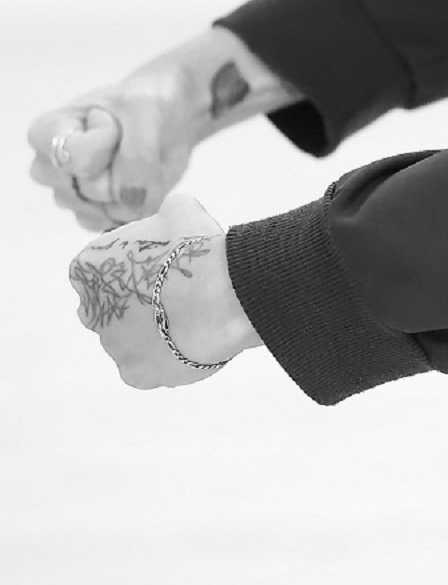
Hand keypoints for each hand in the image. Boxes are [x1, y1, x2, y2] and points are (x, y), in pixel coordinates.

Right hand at [29, 26, 300, 231]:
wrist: (179, 109)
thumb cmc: (159, 99)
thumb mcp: (149, 117)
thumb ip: (133, 159)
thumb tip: (129, 203)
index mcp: (51, 128)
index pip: (59, 157)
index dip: (94, 152)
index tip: (119, 132)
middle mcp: (53, 161)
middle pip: (74, 194)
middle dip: (115, 180)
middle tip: (140, 153)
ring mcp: (77, 187)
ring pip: (94, 215)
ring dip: (129, 199)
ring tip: (149, 166)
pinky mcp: (105, 206)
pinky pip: (115, 226)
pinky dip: (139, 211)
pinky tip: (153, 187)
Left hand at [68, 194, 259, 388]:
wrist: (222, 295)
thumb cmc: (197, 249)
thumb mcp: (180, 209)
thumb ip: (164, 216)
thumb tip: (172, 218)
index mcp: (88, 267)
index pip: (97, 269)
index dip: (130, 266)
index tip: (158, 266)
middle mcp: (90, 309)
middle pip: (106, 307)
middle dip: (131, 302)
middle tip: (170, 293)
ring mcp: (111, 346)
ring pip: (126, 340)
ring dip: (149, 331)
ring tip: (188, 319)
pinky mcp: (134, 374)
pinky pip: (144, 368)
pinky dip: (162, 358)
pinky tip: (185, 342)